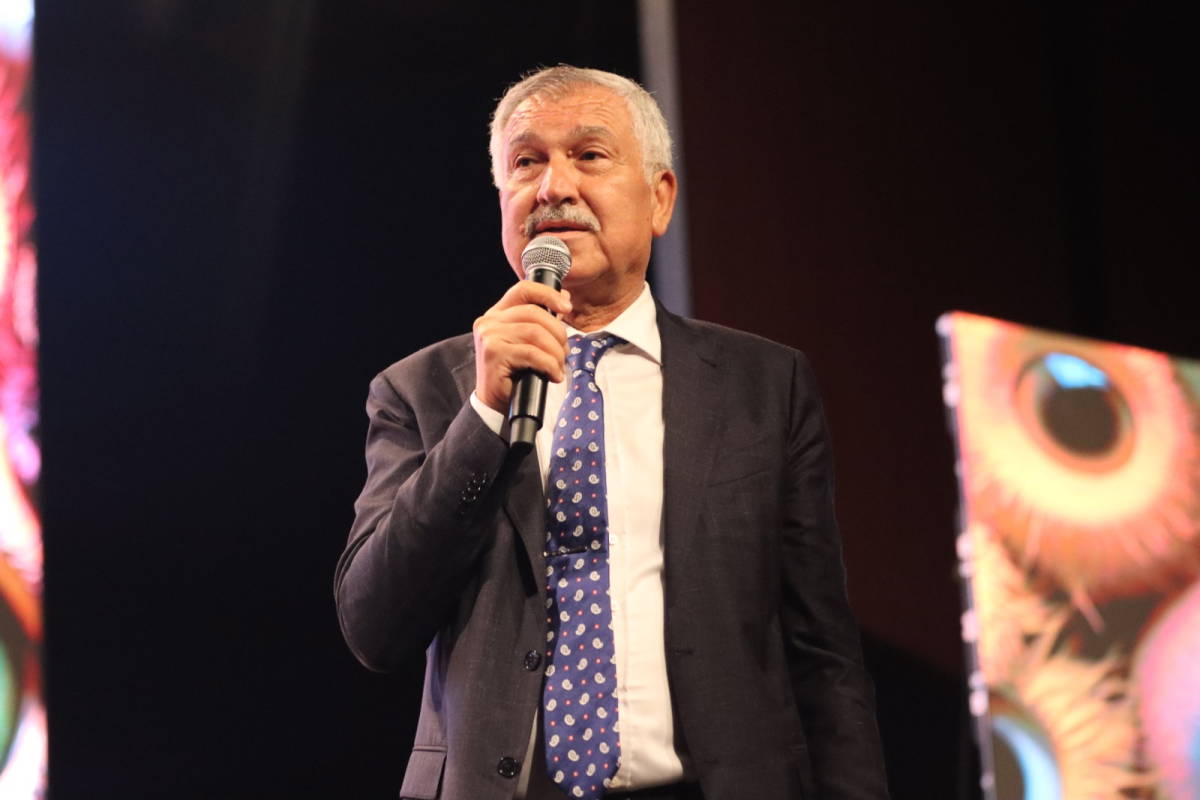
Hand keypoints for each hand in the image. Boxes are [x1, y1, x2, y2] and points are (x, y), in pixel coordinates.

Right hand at [473, 281, 572, 412]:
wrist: (494, 403)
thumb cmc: (514, 373)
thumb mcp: (528, 342)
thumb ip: (541, 320)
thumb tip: (564, 296)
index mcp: (497, 313)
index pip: (524, 290)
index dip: (548, 294)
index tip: (567, 308)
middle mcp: (489, 321)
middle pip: (534, 313)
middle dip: (558, 333)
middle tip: (565, 352)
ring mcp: (489, 335)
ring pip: (535, 333)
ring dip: (555, 351)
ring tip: (559, 366)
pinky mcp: (494, 353)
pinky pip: (532, 353)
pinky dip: (549, 365)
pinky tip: (554, 375)